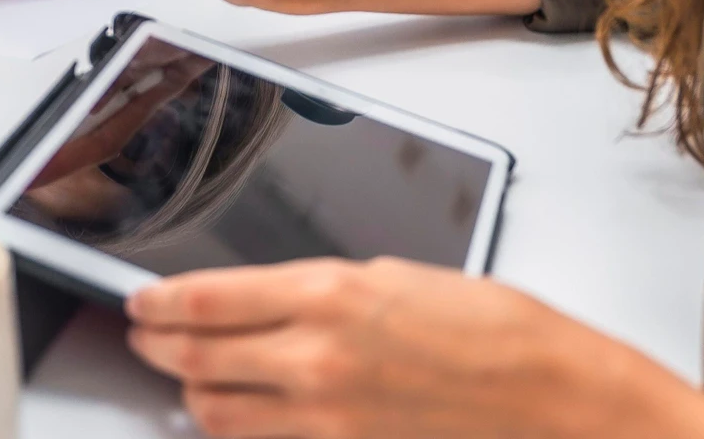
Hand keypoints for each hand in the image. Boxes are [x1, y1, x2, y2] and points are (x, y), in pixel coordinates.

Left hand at [126, 258, 703, 438]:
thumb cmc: (505, 336)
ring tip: (192, 377)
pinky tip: (248, 419)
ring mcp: (326, 425)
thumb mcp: (404, 280)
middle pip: (195, 359)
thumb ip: (326, 291)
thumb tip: (273, 297)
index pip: (205, 299)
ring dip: (196, 394)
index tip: (140, 300)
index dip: (157, 301)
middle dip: (161, 346)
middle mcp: (315, 363)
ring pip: (217, 416)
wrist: (563, 406)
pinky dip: (244, 434)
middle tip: (149, 335)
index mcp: (331, 296)